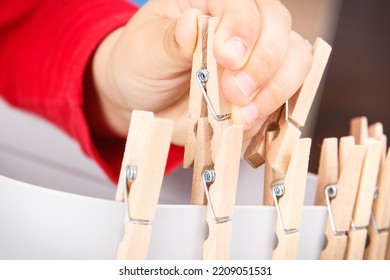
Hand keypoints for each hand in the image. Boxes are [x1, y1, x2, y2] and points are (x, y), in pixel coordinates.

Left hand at [92, 0, 311, 144]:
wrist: (145, 101)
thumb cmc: (142, 64)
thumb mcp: (145, 49)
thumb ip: (170, 39)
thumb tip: (193, 25)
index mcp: (213, 2)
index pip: (244, 4)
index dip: (243, 29)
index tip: (226, 59)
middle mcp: (244, 25)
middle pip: (280, 29)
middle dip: (264, 65)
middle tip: (236, 93)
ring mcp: (258, 59)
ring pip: (295, 62)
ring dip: (275, 91)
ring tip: (242, 116)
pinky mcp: (261, 92)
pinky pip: (284, 99)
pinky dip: (269, 114)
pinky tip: (244, 124)